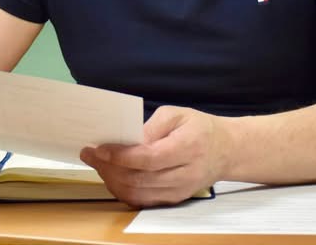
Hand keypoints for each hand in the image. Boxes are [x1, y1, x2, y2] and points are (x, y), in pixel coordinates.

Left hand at [79, 105, 232, 206]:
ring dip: (111, 179)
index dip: (121, 155)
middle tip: (90, 154)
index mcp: (189, 146)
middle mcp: (186, 174)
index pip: (149, 158)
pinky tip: (112, 175)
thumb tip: (127, 140)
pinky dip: (122, 190)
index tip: (98, 148)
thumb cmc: (199, 128)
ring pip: (138, 193)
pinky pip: (142, 201)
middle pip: (140, 178)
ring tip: (98, 163)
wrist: (226, 151)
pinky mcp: (174, 200)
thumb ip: (152, 125)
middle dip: (109, 167)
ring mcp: (180, 191)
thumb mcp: (178, 114)